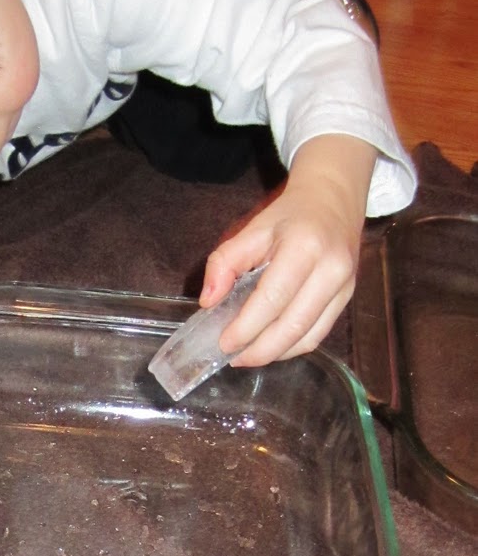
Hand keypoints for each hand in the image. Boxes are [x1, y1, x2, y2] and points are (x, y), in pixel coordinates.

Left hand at [199, 134, 377, 365]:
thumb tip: (208, 301)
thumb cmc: (290, 215)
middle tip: (232, 357)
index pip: (272, 299)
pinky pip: (319, 334)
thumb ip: (225, 262)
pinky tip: (269, 347)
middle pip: (293, 326)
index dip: (246, 328)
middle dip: (259, 350)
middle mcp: (331, 270)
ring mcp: (344, 287)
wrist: (334, 199)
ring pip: (308, 338)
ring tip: (246, 355)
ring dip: (274, 354)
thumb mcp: (252, 230)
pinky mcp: (348, 299)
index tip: (223, 343)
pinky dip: (291, 347)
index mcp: (305, 247)